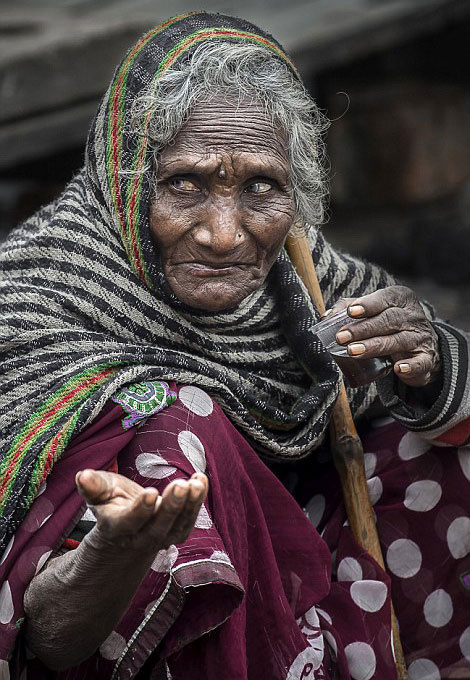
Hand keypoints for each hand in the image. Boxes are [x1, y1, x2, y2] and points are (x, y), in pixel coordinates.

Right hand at [75, 469, 207, 553]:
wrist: (126, 530)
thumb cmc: (111, 505)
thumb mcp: (99, 494)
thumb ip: (93, 487)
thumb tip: (82, 475)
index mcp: (117, 528)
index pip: (130, 522)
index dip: (140, 510)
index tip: (150, 492)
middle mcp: (140, 538)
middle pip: (158, 526)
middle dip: (171, 506)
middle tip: (181, 485)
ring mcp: (162, 538)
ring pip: (178, 525)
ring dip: (190, 504)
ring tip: (197, 482)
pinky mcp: (177, 533)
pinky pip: (190, 520)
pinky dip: (198, 501)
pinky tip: (201, 479)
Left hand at [326, 285, 440, 386]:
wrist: (424, 347)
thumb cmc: (391, 326)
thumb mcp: (376, 313)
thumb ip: (351, 310)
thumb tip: (326, 317)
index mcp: (400, 300)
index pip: (385, 298)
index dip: (368, 304)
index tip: (351, 311)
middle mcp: (413, 316)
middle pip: (388, 320)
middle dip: (362, 329)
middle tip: (341, 337)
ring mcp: (421, 338)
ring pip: (398, 341)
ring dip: (374, 346)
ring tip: (353, 351)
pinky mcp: (426, 359)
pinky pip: (420, 362)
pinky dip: (410, 366)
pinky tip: (398, 368)